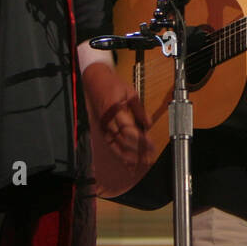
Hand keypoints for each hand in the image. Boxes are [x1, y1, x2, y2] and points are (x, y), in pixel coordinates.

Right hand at [82, 60, 152, 176]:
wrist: (95, 81)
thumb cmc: (112, 84)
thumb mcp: (131, 93)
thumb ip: (139, 110)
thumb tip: (148, 124)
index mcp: (115, 109)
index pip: (129, 129)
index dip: (140, 140)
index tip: (151, 145)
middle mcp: (107, 119)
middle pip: (123, 140)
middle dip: (136, 150)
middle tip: (149, 157)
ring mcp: (103, 125)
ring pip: (115, 145)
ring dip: (128, 156)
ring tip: (140, 164)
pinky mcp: (102, 129)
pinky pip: (110, 144)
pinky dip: (119, 155)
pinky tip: (127, 162)